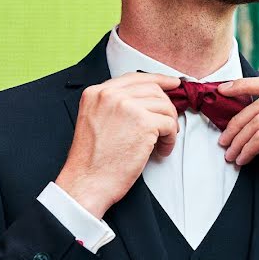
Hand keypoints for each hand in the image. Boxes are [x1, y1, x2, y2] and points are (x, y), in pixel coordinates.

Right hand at [56, 72, 182, 218]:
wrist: (87, 182)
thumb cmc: (91, 161)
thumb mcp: (94, 122)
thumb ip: (113, 107)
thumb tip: (145, 102)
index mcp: (95, 93)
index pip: (134, 78)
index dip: (157, 81)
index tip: (171, 84)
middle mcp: (110, 95)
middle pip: (153, 90)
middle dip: (165, 107)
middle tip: (167, 124)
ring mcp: (127, 106)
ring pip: (164, 106)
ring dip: (168, 125)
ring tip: (160, 142)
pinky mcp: (144, 122)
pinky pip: (169, 124)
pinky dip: (170, 139)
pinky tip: (161, 149)